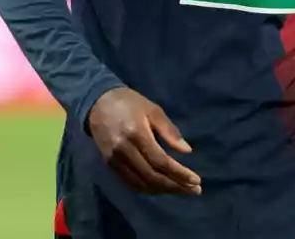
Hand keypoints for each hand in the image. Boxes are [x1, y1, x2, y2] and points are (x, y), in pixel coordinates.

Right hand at [87, 88, 202, 194]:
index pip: (160, 161)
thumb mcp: (153, 109)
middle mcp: (124, 151)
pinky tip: (161, 188)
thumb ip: (170, 131)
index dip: (179, 174)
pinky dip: (148, 189)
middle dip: (175, 186)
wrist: (98, 103)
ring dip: (163, 190)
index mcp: (136, 134)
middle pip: (152, 177)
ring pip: (141, 184)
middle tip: (194, 190)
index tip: (196, 180)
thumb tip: (187, 151)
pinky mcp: (110, 165)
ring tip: (182, 190)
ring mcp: (115, 160)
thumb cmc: (130, 103)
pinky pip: (130, 183)